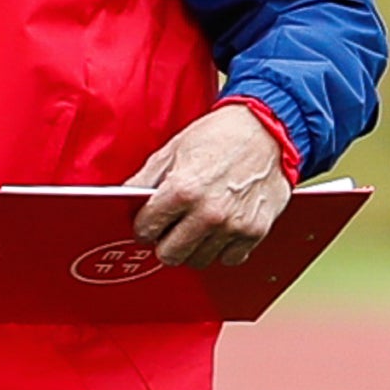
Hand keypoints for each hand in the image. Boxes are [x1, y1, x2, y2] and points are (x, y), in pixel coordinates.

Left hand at [122, 103, 293, 268]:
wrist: (267, 130)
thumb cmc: (219, 135)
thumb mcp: (172, 150)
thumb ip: (145, 179)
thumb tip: (122, 199)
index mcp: (182, 190)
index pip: (146, 230)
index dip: (144, 226)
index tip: (148, 222)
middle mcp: (208, 213)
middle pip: (170, 254)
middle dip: (165, 242)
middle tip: (170, 228)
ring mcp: (233, 226)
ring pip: (198, 260)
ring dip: (193, 247)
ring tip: (196, 226)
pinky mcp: (255, 232)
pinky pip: (229, 259)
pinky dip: (221, 249)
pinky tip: (218, 231)